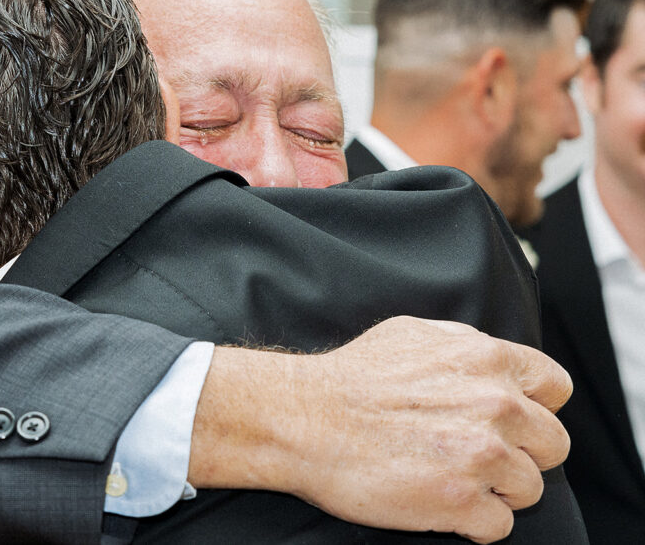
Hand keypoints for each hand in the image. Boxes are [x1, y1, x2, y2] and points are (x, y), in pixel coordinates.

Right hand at [188, 315, 571, 543]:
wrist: (303, 418)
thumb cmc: (349, 378)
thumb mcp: (411, 334)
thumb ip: (464, 344)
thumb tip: (491, 359)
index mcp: (487, 359)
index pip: (555, 388)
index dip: (535, 406)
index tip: (510, 420)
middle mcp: (496, 404)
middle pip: (552, 444)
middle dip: (520, 452)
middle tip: (477, 455)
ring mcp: (481, 455)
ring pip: (530, 488)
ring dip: (496, 489)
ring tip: (452, 479)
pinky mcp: (461, 502)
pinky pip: (500, 525)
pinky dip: (474, 522)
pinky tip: (442, 503)